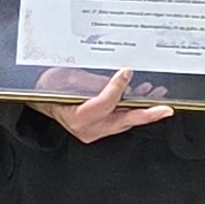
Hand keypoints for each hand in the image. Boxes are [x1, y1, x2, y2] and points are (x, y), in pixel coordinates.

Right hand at [32, 66, 175, 145]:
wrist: (39, 101)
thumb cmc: (47, 89)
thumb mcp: (65, 78)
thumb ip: (92, 80)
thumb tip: (117, 78)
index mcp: (78, 117)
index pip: (105, 103)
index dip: (118, 87)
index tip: (127, 72)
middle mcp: (88, 129)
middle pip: (123, 120)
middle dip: (147, 114)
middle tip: (165, 109)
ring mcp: (95, 131)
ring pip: (125, 121)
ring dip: (143, 109)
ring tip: (160, 96)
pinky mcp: (100, 129)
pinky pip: (121, 120)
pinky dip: (132, 109)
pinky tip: (143, 97)